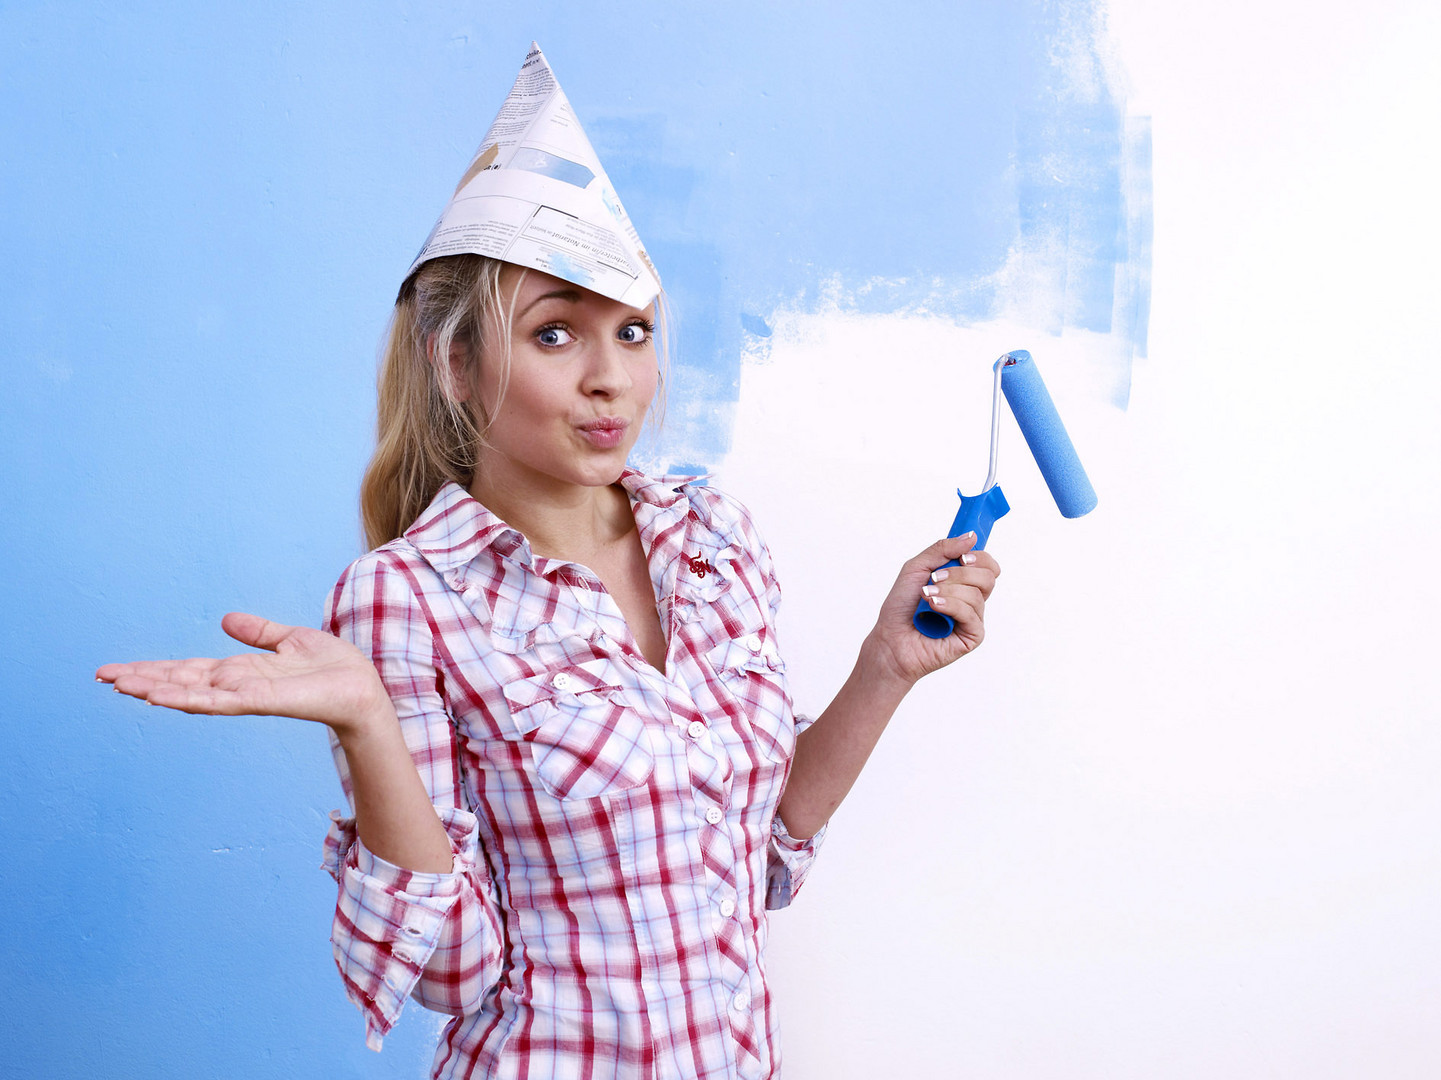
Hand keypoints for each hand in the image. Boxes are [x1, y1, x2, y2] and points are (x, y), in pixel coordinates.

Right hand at [95, 612, 393, 737]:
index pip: (188, 670)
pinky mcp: (262, 701)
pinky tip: (163, 697)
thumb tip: (226, 619)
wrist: (363, 687)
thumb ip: (259, 632)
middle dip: (143, 679)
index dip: (154, 668)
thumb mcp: (290, 639)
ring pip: (192, 693)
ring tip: (121, 685)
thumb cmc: (333, 668)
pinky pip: (220, 701)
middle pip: (181, 682)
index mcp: (240, 671)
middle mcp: (237, 685)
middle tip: (102, 677)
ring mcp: (247, 696)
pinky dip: (190, 699)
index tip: (118, 668)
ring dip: (157, 689)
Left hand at [862, 533, 1000, 687]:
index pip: (987, 565)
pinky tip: (933, 608)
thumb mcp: (917, 568)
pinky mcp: (972, 636)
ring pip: (977, 594)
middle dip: (960, 573)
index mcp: (962, 582)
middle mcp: (971, 600)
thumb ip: (943, 549)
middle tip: (935, 577)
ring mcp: (973, 618)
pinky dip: (950, 606)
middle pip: (988, 577)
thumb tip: (971, 536)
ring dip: (948, 590)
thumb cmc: (901, 607)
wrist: (890, 639)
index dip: (979, 557)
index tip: (962, 557)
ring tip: (926, 597)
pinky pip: (970, 613)